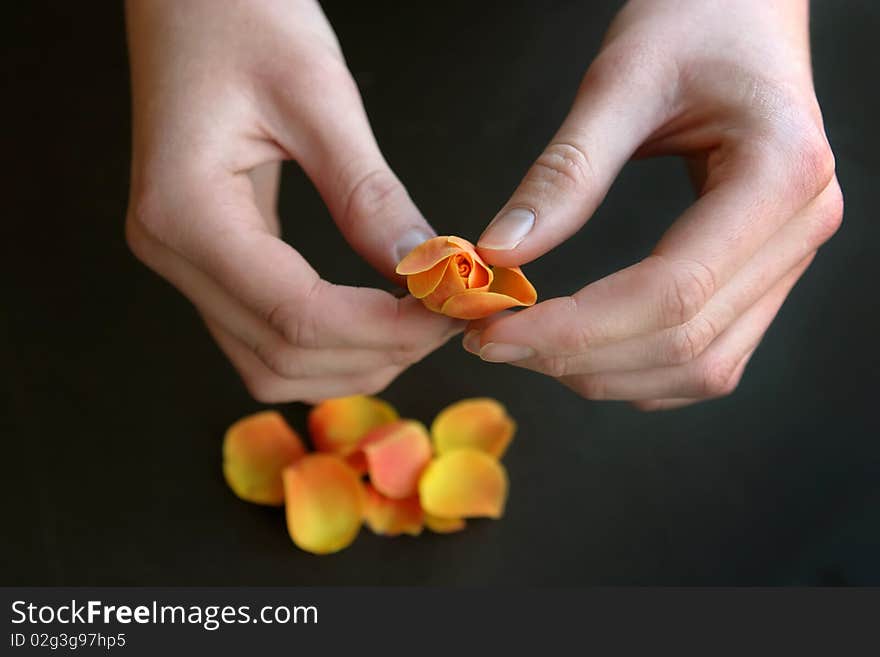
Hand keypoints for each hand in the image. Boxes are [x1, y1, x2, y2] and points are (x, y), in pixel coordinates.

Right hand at [125, 0, 457, 402]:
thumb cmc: (238, 16)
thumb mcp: (316, 95)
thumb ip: (368, 194)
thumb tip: (424, 269)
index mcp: (186, 213)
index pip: (296, 315)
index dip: (383, 330)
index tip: (448, 313)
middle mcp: (171, 251)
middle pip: (281, 356)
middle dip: (375, 353)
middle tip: (445, 320)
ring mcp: (182, 259)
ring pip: (269, 362)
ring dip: (351, 361)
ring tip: (419, 324)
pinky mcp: (205, 255)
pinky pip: (263, 333)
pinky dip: (326, 343)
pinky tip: (375, 320)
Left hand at [464, 0, 841, 409]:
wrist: (744, 8)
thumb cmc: (694, 21)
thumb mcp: (621, 81)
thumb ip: (564, 173)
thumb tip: (499, 254)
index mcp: (780, 174)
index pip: (672, 292)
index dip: (576, 329)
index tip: (494, 332)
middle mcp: (799, 230)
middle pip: (686, 343)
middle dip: (578, 358)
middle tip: (493, 342)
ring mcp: (789, 258)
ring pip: (702, 367)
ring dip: (607, 374)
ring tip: (528, 348)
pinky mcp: (764, 272)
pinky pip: (710, 355)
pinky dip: (642, 370)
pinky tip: (585, 353)